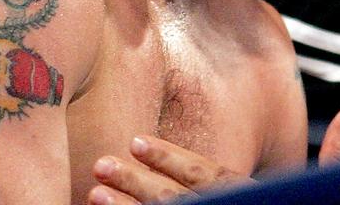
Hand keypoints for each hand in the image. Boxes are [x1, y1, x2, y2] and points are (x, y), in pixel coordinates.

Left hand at [87, 136, 249, 203]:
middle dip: (136, 181)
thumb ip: (213, 176)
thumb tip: (154, 144)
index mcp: (243, 193)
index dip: (171, 158)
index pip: (208, 175)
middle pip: (178, 198)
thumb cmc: (233, 195)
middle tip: (101, 164)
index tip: (135, 141)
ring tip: (95, 193)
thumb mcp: (242, 187)